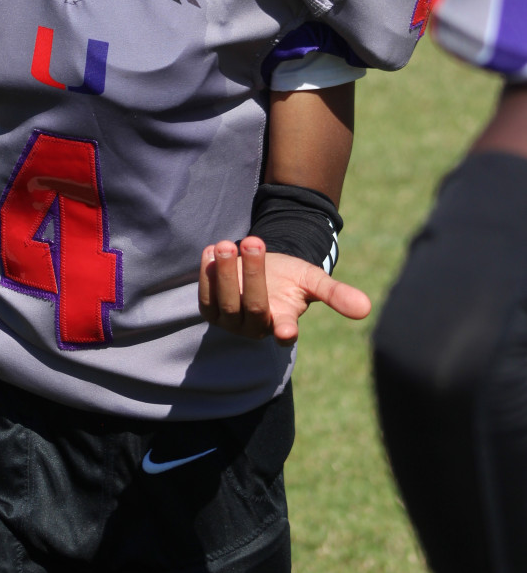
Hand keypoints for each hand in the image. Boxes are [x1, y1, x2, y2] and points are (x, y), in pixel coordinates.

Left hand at [198, 236, 370, 345]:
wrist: (262, 271)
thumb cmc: (290, 278)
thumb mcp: (313, 280)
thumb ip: (336, 293)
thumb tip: (367, 308)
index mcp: (284, 322)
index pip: (284, 331)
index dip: (285, 330)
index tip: (287, 329)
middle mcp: (256, 327)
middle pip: (251, 306)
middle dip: (252, 274)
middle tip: (254, 241)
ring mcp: (231, 321)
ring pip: (225, 301)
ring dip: (225, 272)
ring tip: (227, 244)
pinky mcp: (211, 309)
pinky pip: (205, 295)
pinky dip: (207, 274)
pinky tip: (211, 251)